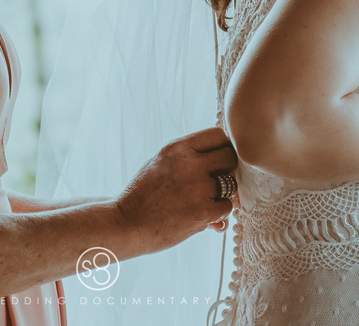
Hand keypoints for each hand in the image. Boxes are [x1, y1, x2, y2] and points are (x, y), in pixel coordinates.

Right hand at [115, 127, 236, 254]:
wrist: (127, 224)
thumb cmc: (143, 195)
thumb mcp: (160, 163)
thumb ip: (187, 159)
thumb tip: (220, 164)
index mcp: (177, 148)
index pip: (218, 135)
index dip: (223, 147)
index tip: (218, 159)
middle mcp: (189, 164)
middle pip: (229, 156)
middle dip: (226, 169)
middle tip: (217, 180)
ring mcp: (198, 187)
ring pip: (231, 184)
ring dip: (222, 193)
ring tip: (206, 200)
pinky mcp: (203, 211)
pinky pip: (226, 207)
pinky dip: (218, 214)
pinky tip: (204, 216)